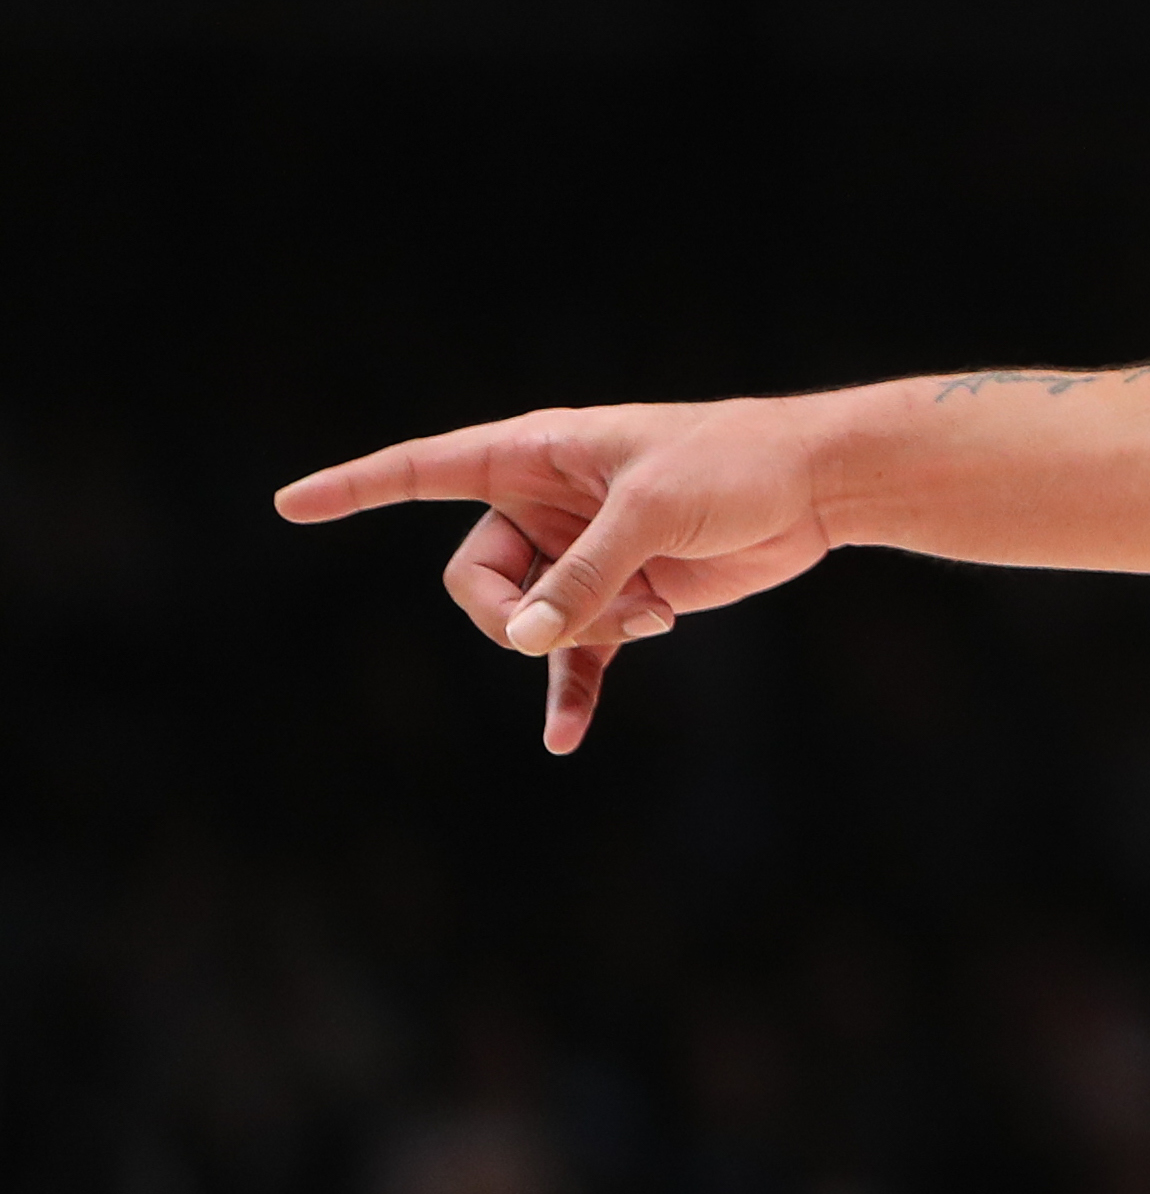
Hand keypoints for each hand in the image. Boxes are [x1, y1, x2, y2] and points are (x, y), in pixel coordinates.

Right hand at [275, 400, 839, 750]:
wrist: (815, 486)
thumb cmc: (734, 466)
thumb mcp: (652, 513)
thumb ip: (584, 575)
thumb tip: (525, 639)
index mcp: (535, 453)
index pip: (423, 469)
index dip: (355, 488)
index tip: (289, 504)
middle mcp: (545, 503)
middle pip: (472, 578)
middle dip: (516, 614)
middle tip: (595, 613)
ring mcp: (580, 553)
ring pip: (527, 621)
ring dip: (577, 636)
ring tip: (652, 611)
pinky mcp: (622, 596)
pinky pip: (574, 657)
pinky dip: (572, 693)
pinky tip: (566, 740)